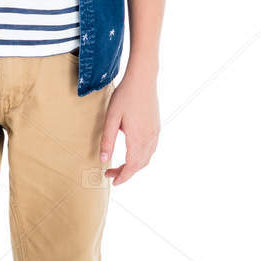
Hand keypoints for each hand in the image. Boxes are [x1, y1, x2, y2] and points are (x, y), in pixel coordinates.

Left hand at [99, 64, 159, 186]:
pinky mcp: (156, 126)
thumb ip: (107, 140)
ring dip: (134, 165)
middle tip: (111, 173)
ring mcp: (155, 133)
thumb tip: (103, 160)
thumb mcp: (111, 118)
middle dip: (126, 173)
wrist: (143, 79)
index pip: (131, 167)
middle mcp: (149, 138)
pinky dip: (142, 157)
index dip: (122, 177)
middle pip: (140, 165)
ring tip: (120, 165)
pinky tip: (132, 152)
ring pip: (147, 158)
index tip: (113, 182)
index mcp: (138, 139)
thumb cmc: (125, 96)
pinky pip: (151, 149)